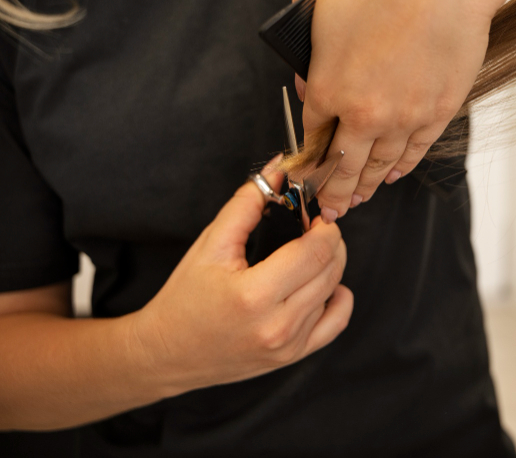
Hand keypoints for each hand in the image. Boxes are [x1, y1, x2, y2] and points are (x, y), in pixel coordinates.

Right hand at [130, 165, 352, 394]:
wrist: (166, 353)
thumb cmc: (184, 299)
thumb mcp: (211, 244)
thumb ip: (247, 203)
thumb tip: (278, 170)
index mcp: (254, 295)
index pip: (316, 250)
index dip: (323, 225)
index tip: (314, 213)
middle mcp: (277, 325)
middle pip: (331, 268)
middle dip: (329, 239)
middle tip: (312, 228)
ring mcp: (288, 345)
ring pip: (334, 290)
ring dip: (328, 264)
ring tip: (305, 253)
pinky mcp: (293, 356)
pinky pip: (336, 322)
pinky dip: (337, 298)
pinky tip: (323, 285)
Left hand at [292, 0, 510, 217]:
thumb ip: (301, 41)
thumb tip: (306, 74)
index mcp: (326, 86)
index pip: (312, 134)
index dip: (305, 156)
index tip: (303, 170)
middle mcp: (364, 112)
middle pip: (343, 164)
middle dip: (330, 190)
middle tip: (326, 207)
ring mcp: (406, 116)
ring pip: (380, 164)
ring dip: (364, 185)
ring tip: (355, 200)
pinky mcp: (440, 110)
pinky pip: (415, 151)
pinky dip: (401, 167)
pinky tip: (392, 174)